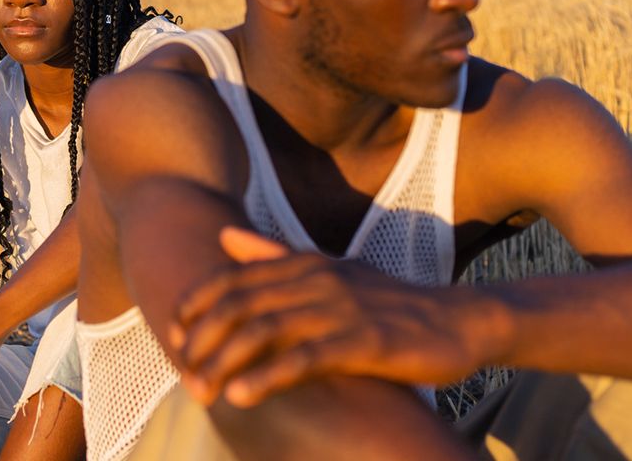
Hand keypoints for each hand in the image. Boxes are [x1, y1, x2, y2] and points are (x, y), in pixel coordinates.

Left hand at [170, 227, 510, 407]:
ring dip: (224, 363)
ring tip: (202, 391)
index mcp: (304, 263)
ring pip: (262, 332)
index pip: (233, 278)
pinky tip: (241, 396)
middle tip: (183, 372)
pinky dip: (266, 378)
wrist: (457, 320)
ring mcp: (338, 308)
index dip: (196, 303)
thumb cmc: (388, 301)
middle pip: (238, 305)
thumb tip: (225, 234)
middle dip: (202, 339)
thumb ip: (274, 256)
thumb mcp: (329, 271)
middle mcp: (315, 279)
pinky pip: (303, 359)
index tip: (174, 331)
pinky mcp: (362, 340)